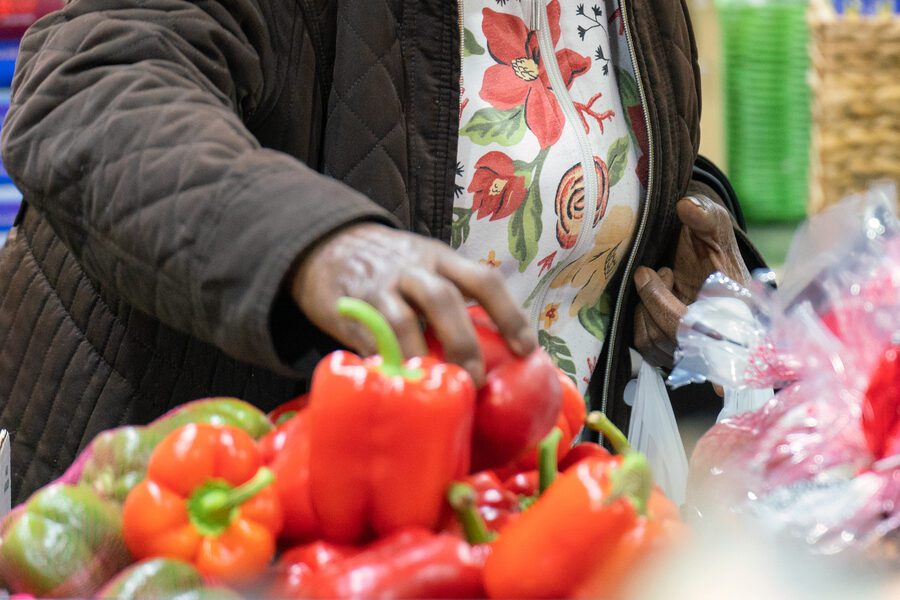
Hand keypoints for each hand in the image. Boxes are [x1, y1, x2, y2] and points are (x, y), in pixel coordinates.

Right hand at [291, 223, 536, 384]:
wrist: (328, 245)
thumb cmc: (391, 269)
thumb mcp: (425, 267)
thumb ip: (452, 300)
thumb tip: (494, 355)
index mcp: (441, 259)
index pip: (484, 279)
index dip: (509, 314)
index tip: (526, 349)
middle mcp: (413, 268)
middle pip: (445, 299)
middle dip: (464, 342)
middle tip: (476, 380)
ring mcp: (380, 287)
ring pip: (403, 320)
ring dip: (422, 356)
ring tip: (435, 387)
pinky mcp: (351, 308)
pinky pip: (370, 339)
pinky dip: (387, 363)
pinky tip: (399, 382)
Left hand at [633, 195, 749, 367]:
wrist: (707, 271)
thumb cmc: (714, 253)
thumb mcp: (715, 230)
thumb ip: (706, 217)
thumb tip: (686, 205)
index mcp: (735, 313)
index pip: (698, 327)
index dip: (673, 311)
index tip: (665, 278)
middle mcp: (716, 341)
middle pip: (667, 334)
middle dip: (655, 298)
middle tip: (661, 271)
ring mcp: (692, 352)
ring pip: (652, 341)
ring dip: (648, 308)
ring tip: (666, 284)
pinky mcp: (671, 356)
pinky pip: (644, 347)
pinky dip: (642, 319)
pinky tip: (656, 302)